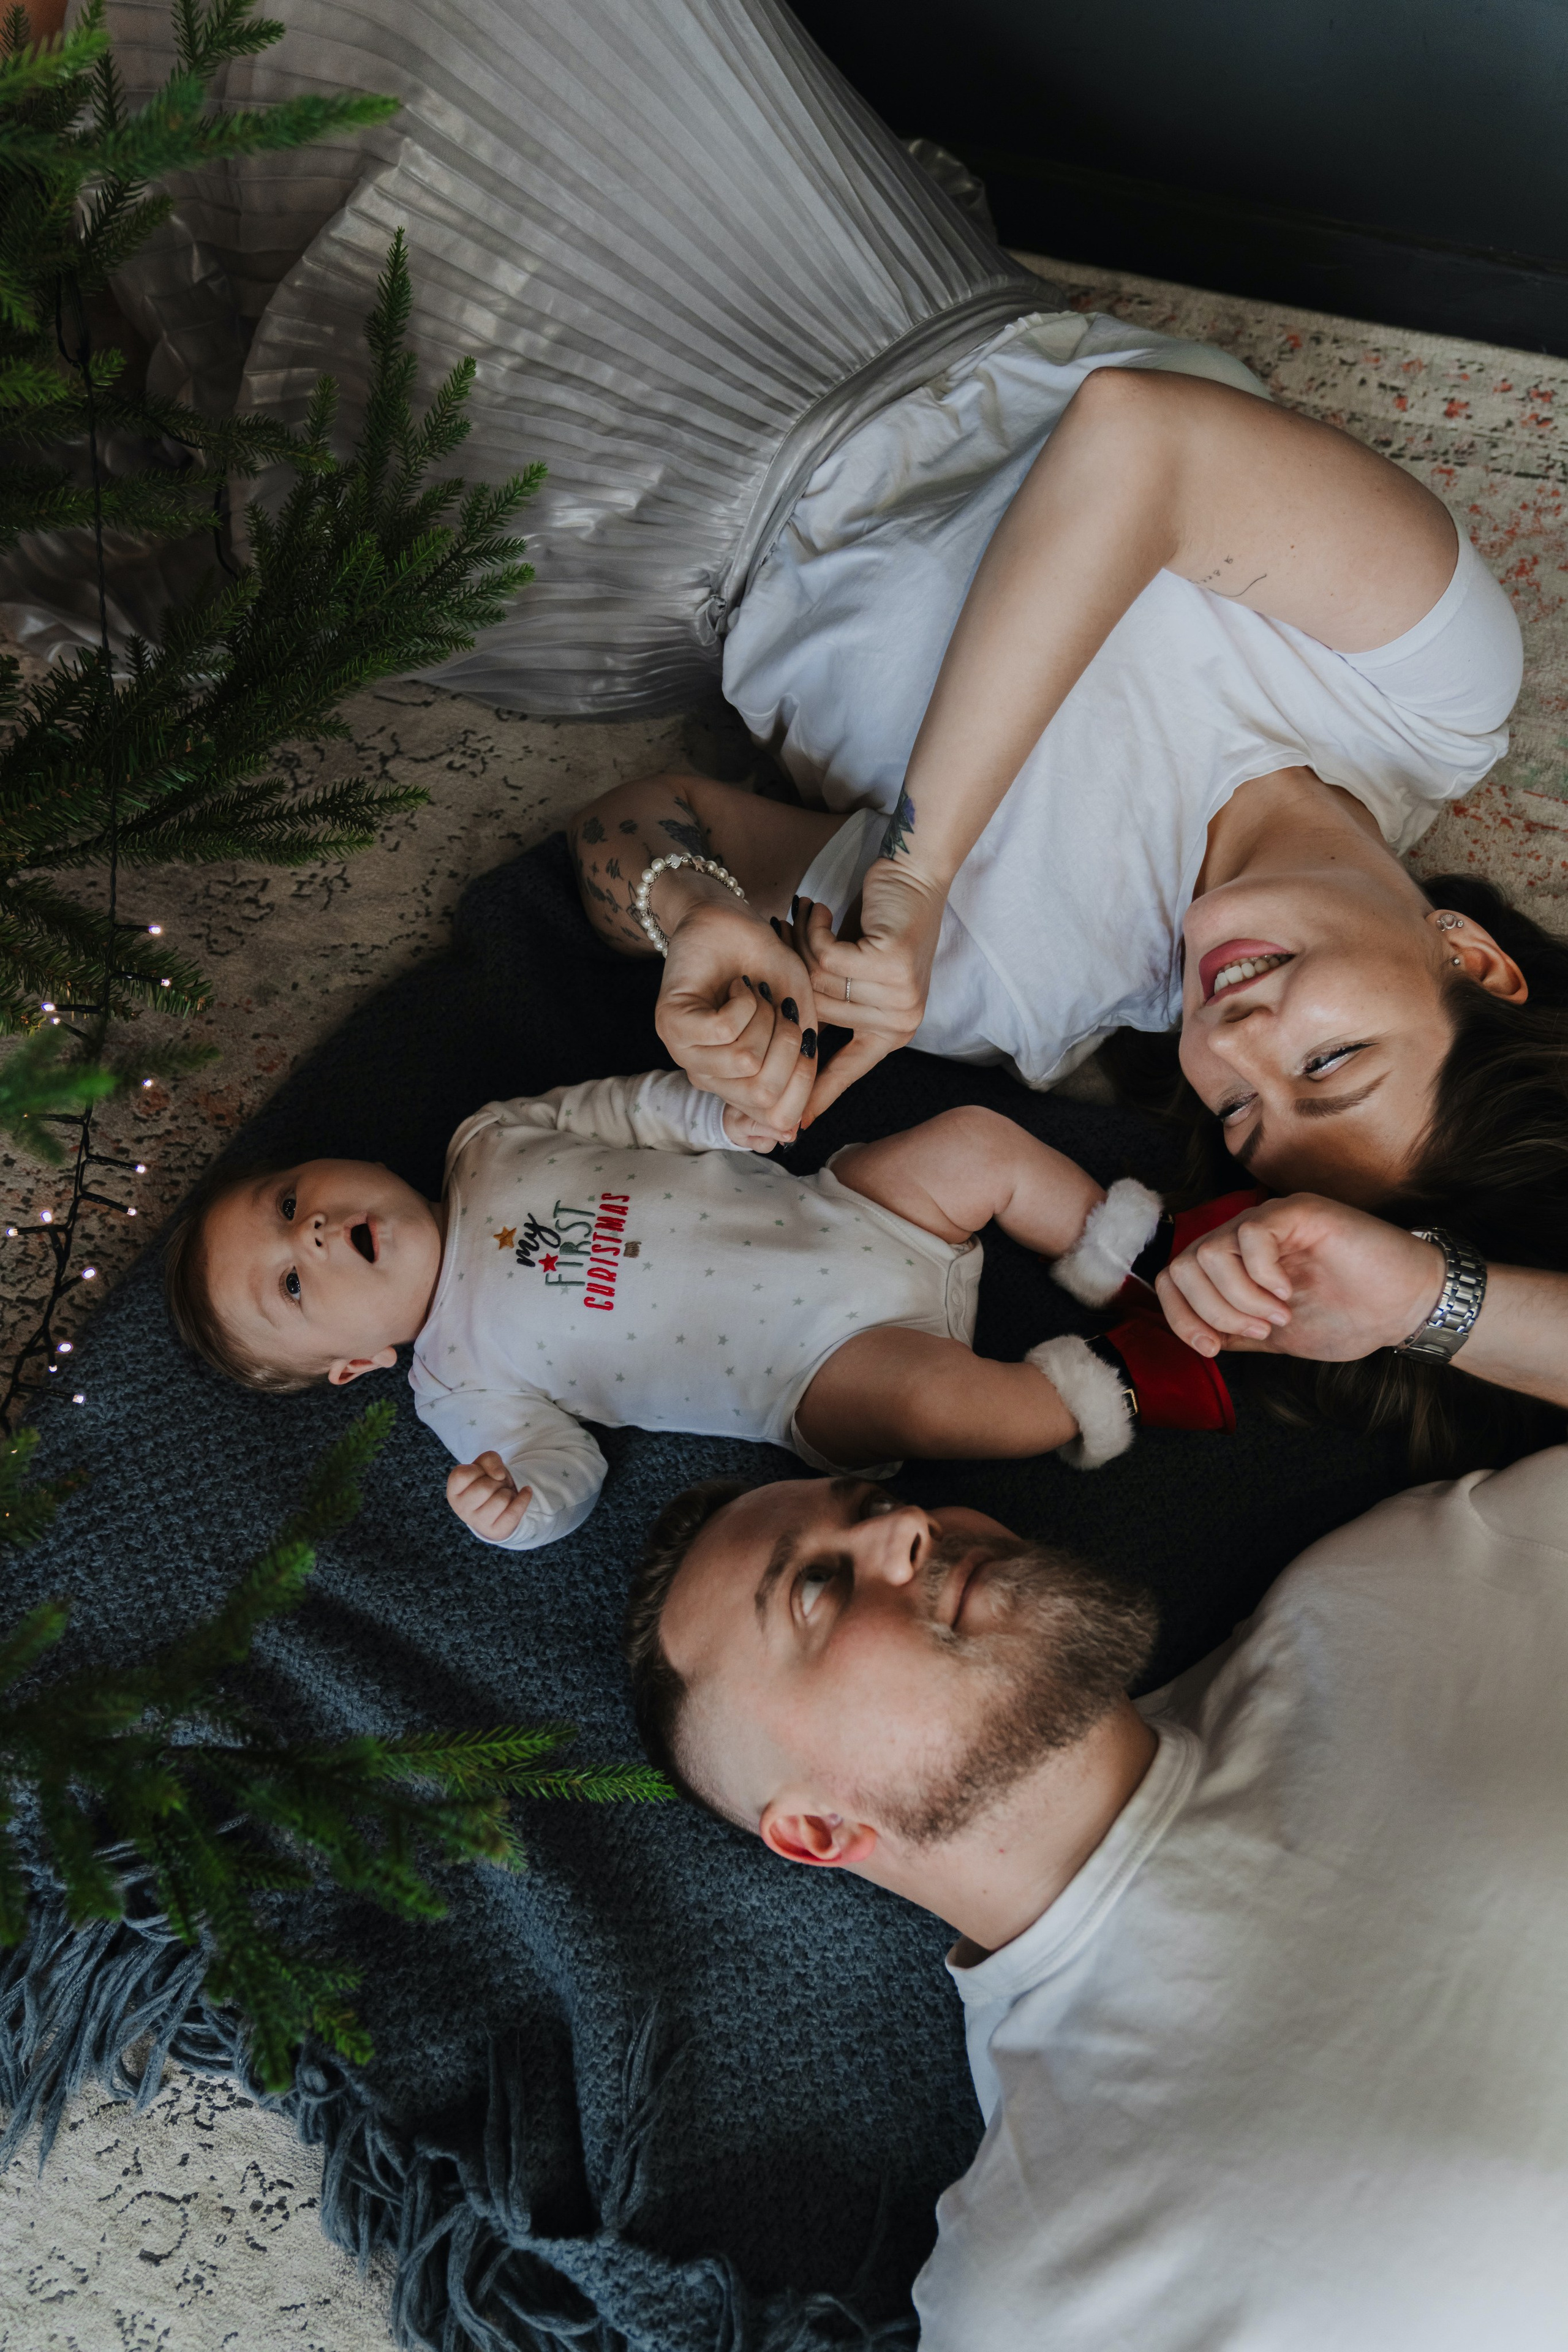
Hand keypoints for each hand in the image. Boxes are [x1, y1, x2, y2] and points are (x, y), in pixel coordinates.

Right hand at [447, 1451, 534, 1539]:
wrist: (499, 1505)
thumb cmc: (488, 1480)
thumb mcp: (484, 1464)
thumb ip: (489, 1460)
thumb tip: (499, 1475)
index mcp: (453, 1492)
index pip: (463, 1475)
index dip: (478, 1469)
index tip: (482, 1474)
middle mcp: (461, 1510)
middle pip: (485, 1488)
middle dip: (497, 1481)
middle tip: (496, 1485)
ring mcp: (477, 1523)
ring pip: (502, 1499)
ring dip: (508, 1491)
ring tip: (503, 1494)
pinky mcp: (495, 1531)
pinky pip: (514, 1513)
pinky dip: (524, 1498)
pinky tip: (525, 1492)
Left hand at [655, 898, 818, 1141]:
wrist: (727, 921)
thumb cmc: (763, 967)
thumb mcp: (798, 1015)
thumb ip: (800, 1067)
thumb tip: (791, 1133)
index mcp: (736, 1082)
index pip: (774, 1117)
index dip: (802, 1084)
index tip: (806, 1039)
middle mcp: (708, 1076)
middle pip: (764, 1092)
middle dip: (788, 1042)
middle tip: (777, 1007)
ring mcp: (685, 1052)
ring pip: (745, 1060)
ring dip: (764, 1018)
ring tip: (751, 994)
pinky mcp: (670, 1024)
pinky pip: (723, 1031)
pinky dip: (743, 1001)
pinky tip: (734, 987)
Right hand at [791, 858, 947, 1121]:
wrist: (914, 875)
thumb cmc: (881, 926)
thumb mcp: (856, 978)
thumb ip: (833, 1009)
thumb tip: (793, 1046)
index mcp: (893, 1031)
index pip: (850, 1071)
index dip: (819, 1095)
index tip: (794, 1125)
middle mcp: (900, 1020)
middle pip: (818, 1014)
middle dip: (797, 976)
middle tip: (791, 937)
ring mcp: (899, 995)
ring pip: (818, 984)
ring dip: (803, 947)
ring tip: (808, 921)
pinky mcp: (890, 964)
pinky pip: (826, 958)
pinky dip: (814, 930)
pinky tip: (818, 911)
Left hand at [1156, 1194, 1444, 1362]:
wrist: (1403, 1307)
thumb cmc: (1347, 1317)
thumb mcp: (1276, 1336)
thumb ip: (1234, 1332)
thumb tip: (1196, 1338)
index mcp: (1234, 1264)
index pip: (1174, 1279)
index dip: (1181, 1318)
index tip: (1213, 1350)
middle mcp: (1243, 1237)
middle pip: (1184, 1266)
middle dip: (1215, 1312)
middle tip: (1261, 1330)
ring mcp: (1269, 1220)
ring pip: (1210, 1252)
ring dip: (1240, 1298)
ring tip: (1279, 1315)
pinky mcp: (1297, 1210)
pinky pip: (1250, 1235)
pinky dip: (1262, 1274)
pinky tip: (1289, 1291)